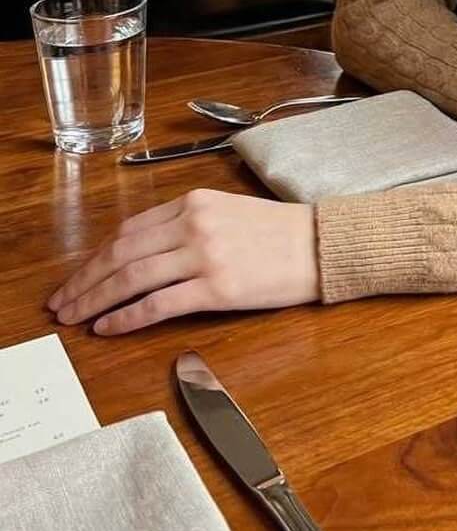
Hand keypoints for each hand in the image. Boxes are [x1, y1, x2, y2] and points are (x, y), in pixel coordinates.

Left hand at [46, 189, 318, 334]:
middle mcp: (194, 224)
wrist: (321, 245)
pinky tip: (108, 328)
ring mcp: (204, 255)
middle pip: (121, 254)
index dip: (95, 257)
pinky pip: (158, 304)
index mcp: (194, 202)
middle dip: (84, 281)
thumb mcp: (227, 212)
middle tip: (61, 303)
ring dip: (95, 301)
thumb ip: (186, 225)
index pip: (128, 230)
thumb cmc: (279, 232)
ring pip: (132, 279)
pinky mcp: (217, 288)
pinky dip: (126, 318)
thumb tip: (142, 253)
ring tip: (75, 319)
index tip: (77, 276)